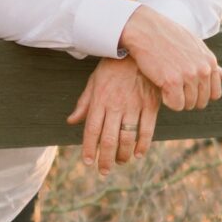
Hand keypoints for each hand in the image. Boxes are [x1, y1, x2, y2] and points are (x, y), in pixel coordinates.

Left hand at [67, 57, 160, 172]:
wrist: (139, 50)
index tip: (88, 162)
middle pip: (108, 139)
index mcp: (99, 100)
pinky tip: (139, 154)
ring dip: (123, 155)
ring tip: (120, 162)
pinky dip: (143, 145)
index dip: (89, 149)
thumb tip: (71, 121)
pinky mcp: (150, 105)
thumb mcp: (94, 81)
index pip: (91, 130)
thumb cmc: (113, 67)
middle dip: (105, 159)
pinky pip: (147, 130)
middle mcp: (115, 106)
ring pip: (127, 138)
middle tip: (103, 171)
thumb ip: (84, 103)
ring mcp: (134, 106)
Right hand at [120, 5, 221, 110]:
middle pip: (201, 101)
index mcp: (210, 61)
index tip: (186, 88)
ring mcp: (188, 75)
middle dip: (188, 99)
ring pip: (188, 104)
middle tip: (174, 89)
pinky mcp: (172, 81)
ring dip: (176, 100)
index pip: (215, 94)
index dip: (199, 95)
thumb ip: (210, 64)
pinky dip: (167, 101)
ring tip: (166, 86)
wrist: (145, 29)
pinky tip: (161, 88)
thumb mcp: (195, 47)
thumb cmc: (168, 37)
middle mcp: (202, 69)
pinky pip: (176, 104)